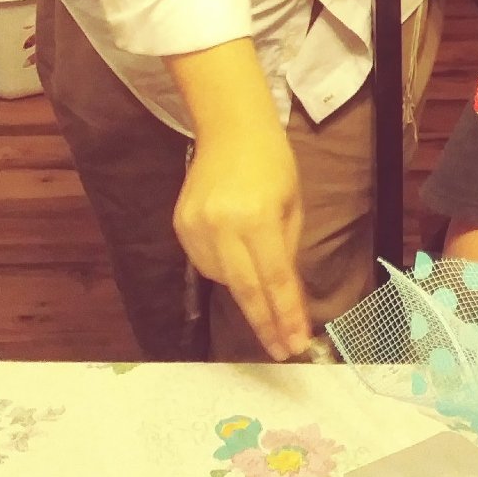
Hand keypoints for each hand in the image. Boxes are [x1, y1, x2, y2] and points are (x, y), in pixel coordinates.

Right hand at [168, 44, 310, 361]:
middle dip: (266, 324)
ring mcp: (196, 228)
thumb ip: (287, 252)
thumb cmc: (272, 162)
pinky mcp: (180, 226)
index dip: (286, 316)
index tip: (296, 343)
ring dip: (247, 295)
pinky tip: (239, 264)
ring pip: (224, 280)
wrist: (229, 128)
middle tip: (283, 348)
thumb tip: (286, 298)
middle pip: (245, 290)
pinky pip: (206, 264)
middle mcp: (222, 227)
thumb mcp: (292, 205)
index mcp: (257, 218)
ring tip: (266, 297)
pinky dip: (226, 272)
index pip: (274, 280)